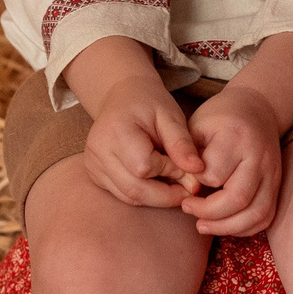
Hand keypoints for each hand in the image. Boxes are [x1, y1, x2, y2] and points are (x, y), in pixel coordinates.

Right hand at [73, 55, 204, 208]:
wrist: (122, 95)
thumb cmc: (149, 102)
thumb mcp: (170, 116)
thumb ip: (182, 143)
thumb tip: (198, 171)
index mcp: (116, 131)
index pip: (144, 166)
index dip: (170, 171)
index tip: (190, 168)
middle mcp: (98, 151)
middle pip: (134, 188)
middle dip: (166, 195)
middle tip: (189, 191)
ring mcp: (93, 164)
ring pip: (128, 196)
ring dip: (156, 198)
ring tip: (178, 188)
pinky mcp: (95, 174)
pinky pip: (122, 194)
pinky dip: (144, 195)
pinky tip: (160, 186)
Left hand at [180, 86, 282, 236]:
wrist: (257, 109)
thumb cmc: (219, 119)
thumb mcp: (196, 125)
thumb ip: (187, 153)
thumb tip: (182, 186)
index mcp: (236, 136)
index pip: (214, 174)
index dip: (195, 183)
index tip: (184, 181)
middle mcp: (259, 156)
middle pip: (238, 198)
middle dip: (209, 213)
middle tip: (187, 207)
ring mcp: (272, 173)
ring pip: (256, 214)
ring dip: (227, 227)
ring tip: (203, 224)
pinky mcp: (277, 185)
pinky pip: (265, 217)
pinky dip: (244, 228)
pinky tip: (224, 224)